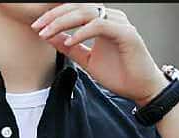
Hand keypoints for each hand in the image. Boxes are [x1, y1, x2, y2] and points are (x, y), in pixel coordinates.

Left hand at [30, 3, 169, 105]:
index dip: (54, 17)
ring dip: (64, 22)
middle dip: (54, 16)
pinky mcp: (126, 33)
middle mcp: (111, 17)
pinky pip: (100, 26)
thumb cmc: (119, 75)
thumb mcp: (88, 62)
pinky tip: (69, 41)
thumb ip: (72, 49)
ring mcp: (119, 23)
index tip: (36, 28)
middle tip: (37, 26)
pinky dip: (83, 32)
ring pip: (87, 13)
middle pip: (78, 7)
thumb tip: (52, 39)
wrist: (141, 88)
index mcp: (101, 21)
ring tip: (48, 33)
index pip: (75, 11)